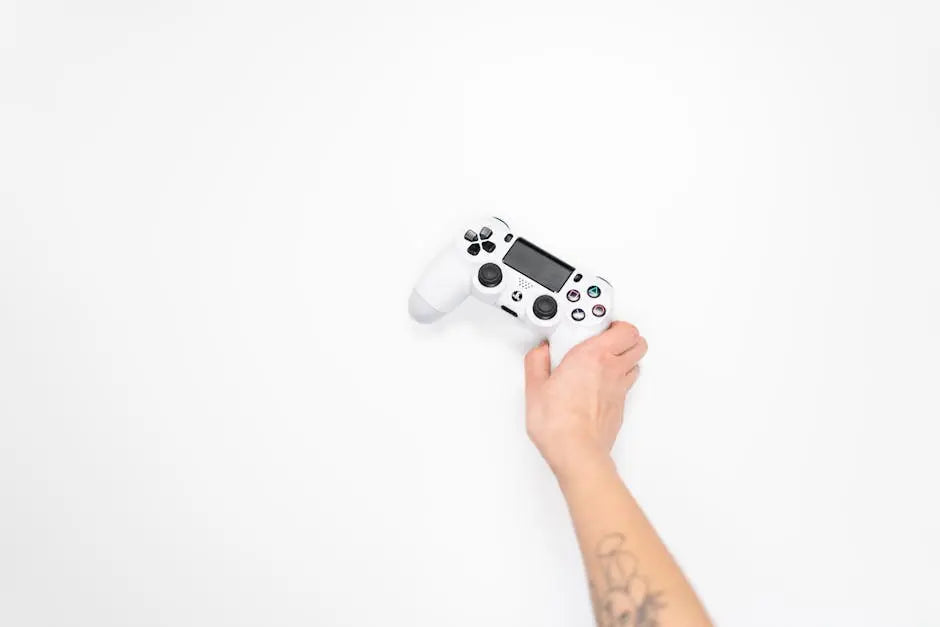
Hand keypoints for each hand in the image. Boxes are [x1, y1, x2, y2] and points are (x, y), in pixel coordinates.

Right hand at [524, 321, 646, 480]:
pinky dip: (619, 379)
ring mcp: (619, 389)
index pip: (623, 328)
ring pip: (636, 363)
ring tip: (606, 357)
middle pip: (638, 342)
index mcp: (592, 356)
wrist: (577, 452)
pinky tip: (602, 383)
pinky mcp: (620, 406)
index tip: (596, 322)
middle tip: (607, 336)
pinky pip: (627, 384)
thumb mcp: (535, 388)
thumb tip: (540, 352)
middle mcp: (611, 369)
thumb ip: (537, 362)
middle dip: (626, 336)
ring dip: (626, 356)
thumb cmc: (559, 423)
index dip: (614, 322)